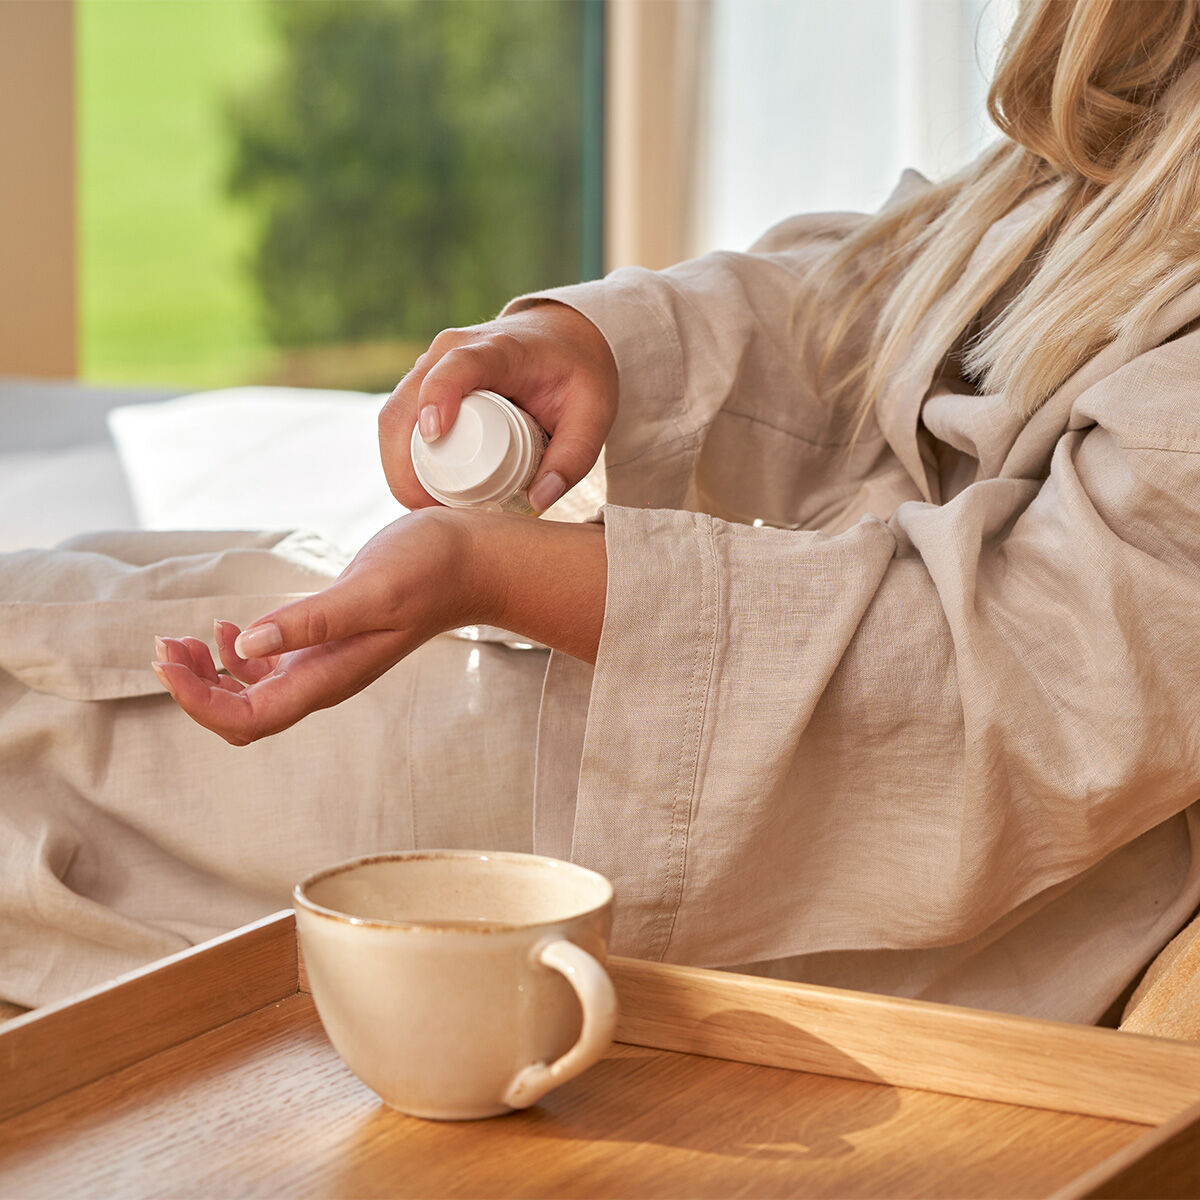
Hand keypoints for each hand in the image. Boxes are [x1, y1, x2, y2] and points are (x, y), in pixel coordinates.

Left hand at [152, 508, 607, 744]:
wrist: (472, 562)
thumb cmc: (428, 571)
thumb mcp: (368, 590)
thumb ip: (310, 620)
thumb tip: (248, 642)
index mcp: (328, 678)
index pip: (246, 718)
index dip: (197, 700)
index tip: (167, 659)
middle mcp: (323, 681)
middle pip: (241, 718)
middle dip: (194, 692)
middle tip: (164, 646)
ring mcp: (326, 665)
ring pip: (251, 697)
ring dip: (209, 676)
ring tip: (184, 639)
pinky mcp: (330, 643)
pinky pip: (271, 669)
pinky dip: (237, 655)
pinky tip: (229, 628)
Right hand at [379, 301, 617, 513]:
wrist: (562, 337)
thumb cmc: (578, 373)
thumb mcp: (594, 412)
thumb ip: (574, 457)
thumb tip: (538, 500)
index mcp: (498, 350)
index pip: (456, 367)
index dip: (438, 397)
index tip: (434, 436)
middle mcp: (452, 351)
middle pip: (405, 404)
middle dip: (406, 465)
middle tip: (434, 514)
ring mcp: (431, 367)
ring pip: (393, 419)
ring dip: (400, 469)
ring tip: (430, 512)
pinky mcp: (423, 385)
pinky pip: (398, 425)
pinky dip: (402, 462)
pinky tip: (422, 495)